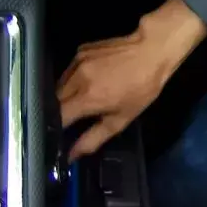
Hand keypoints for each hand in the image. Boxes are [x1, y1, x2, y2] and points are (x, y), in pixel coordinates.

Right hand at [59, 0, 206, 160]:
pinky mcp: (80, 51)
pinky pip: (68, 71)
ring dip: (65, 96)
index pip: (57, 117)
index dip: (56, 128)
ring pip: (59, 85)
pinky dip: (72, 80)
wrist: (151, 52)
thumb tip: (72, 155)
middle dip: (60, 112)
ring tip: (81, 101)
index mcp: (87, 98)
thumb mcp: (121, 119)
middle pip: (54, 101)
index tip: (59, 135)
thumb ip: (93, 138)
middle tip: (72, 119)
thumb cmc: (141, 89)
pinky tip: (87, 82)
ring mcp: (76, 62)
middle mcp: (76, 78)